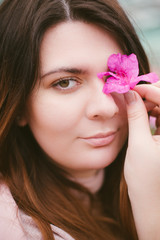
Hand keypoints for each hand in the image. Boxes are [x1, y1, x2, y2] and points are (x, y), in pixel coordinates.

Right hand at [123, 81, 159, 239]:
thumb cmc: (145, 178)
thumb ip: (136, 116)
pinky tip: (141, 113)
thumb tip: (129, 94)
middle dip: (151, 94)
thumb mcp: (138, 145)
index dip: (151, 90)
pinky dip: (152, 112)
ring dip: (150, 102)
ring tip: (134, 102)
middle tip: (132, 92)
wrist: (151, 201)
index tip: (132, 86)